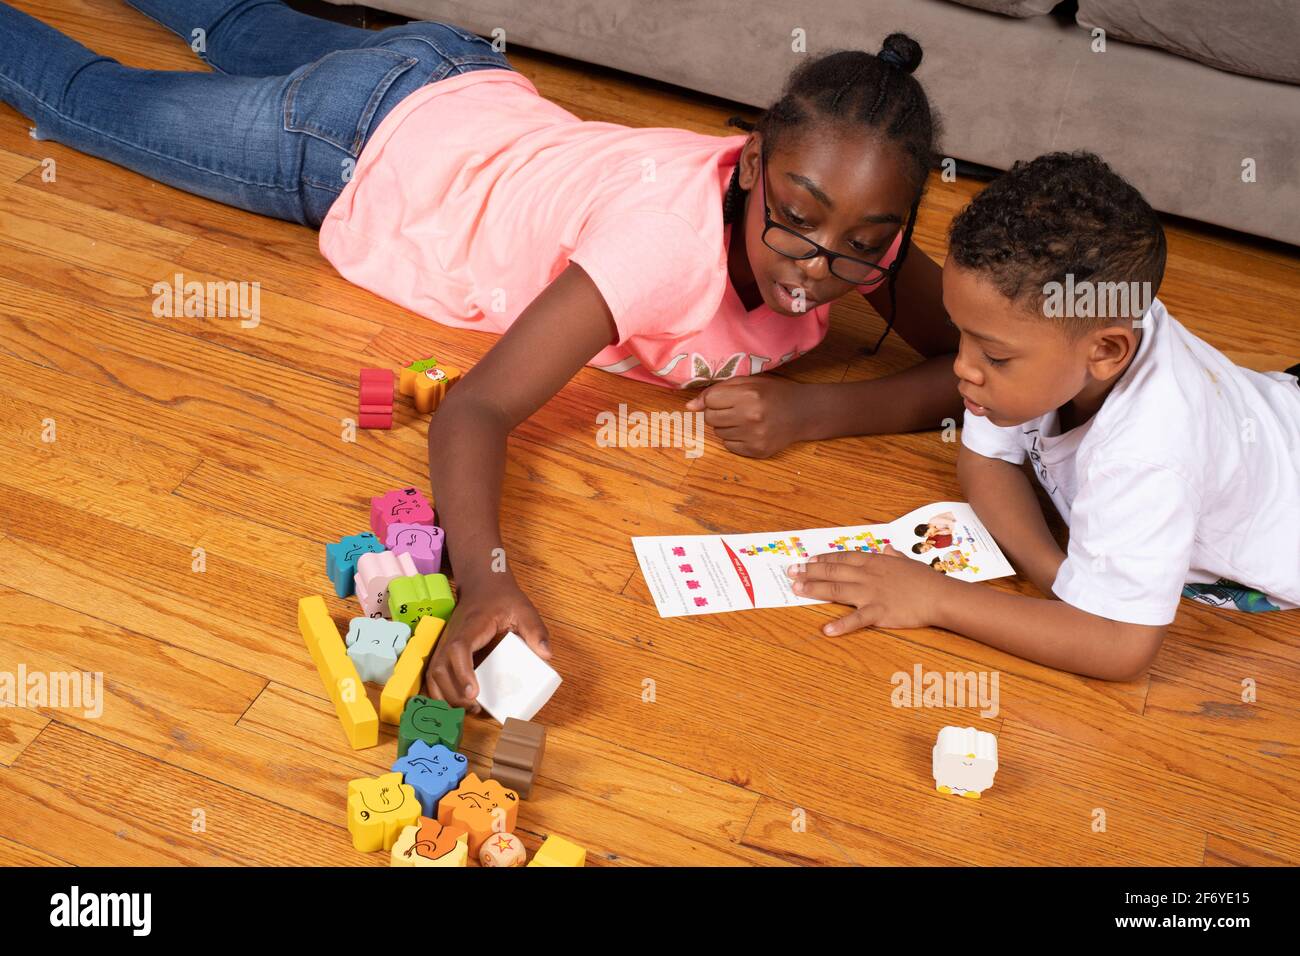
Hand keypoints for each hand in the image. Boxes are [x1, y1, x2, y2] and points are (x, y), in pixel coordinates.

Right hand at [424, 581, 551, 712]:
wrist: (482, 585)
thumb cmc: (502, 598)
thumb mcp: (524, 609)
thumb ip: (535, 630)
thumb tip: (546, 655)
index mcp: (471, 626)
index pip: (459, 649)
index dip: (463, 672)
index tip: (474, 692)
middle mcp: (452, 636)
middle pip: (440, 667)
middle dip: (454, 693)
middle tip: (475, 708)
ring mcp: (444, 644)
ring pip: (432, 674)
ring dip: (446, 696)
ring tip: (468, 709)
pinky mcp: (443, 650)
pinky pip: (433, 675)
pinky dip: (440, 692)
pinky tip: (456, 703)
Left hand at [685, 376, 806, 457]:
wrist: (804, 413)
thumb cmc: (775, 393)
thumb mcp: (750, 382)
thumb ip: (718, 390)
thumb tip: (690, 406)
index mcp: (749, 395)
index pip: (710, 401)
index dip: (715, 399)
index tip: (727, 398)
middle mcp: (750, 417)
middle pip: (711, 418)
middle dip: (718, 413)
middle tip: (736, 409)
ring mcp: (754, 437)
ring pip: (718, 434)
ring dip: (727, 426)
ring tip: (746, 419)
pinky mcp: (756, 451)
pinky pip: (729, 446)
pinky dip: (735, 439)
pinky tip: (750, 430)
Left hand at [786, 546, 947, 633]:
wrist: (939, 596)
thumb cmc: (925, 580)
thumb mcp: (907, 562)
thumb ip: (894, 556)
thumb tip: (887, 549)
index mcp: (874, 562)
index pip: (843, 557)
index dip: (823, 559)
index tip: (808, 560)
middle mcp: (868, 575)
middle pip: (833, 571)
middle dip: (809, 571)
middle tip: (791, 571)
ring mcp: (871, 594)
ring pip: (837, 589)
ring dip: (814, 589)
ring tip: (797, 589)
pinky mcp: (878, 612)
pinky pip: (856, 619)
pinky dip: (840, 625)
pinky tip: (826, 629)